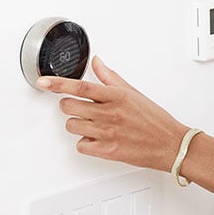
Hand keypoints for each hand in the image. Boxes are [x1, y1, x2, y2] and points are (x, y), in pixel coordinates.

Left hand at [37, 56, 187, 172]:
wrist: (170, 143)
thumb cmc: (155, 119)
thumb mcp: (133, 92)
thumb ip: (110, 77)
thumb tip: (96, 63)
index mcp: (116, 96)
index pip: (81, 87)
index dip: (58, 84)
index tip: (43, 82)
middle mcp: (110, 114)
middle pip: (69, 107)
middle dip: (70, 106)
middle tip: (80, 107)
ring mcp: (107, 133)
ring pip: (72, 126)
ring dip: (77, 124)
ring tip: (92, 124)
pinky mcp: (107, 151)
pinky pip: (81, 145)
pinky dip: (86, 142)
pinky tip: (97, 138)